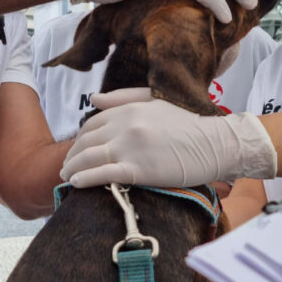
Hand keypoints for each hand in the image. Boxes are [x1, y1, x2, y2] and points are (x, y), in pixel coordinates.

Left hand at [61, 88, 276, 188]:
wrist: (215, 143)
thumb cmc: (190, 124)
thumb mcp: (156, 102)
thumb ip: (123, 98)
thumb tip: (93, 99)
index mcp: (129, 108)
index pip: (92, 122)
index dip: (80, 137)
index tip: (78, 149)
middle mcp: (126, 125)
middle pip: (86, 140)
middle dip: (73, 154)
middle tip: (66, 166)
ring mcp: (131, 147)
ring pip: (89, 157)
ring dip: (72, 168)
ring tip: (66, 177)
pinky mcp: (138, 169)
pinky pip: (103, 174)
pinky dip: (85, 178)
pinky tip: (75, 184)